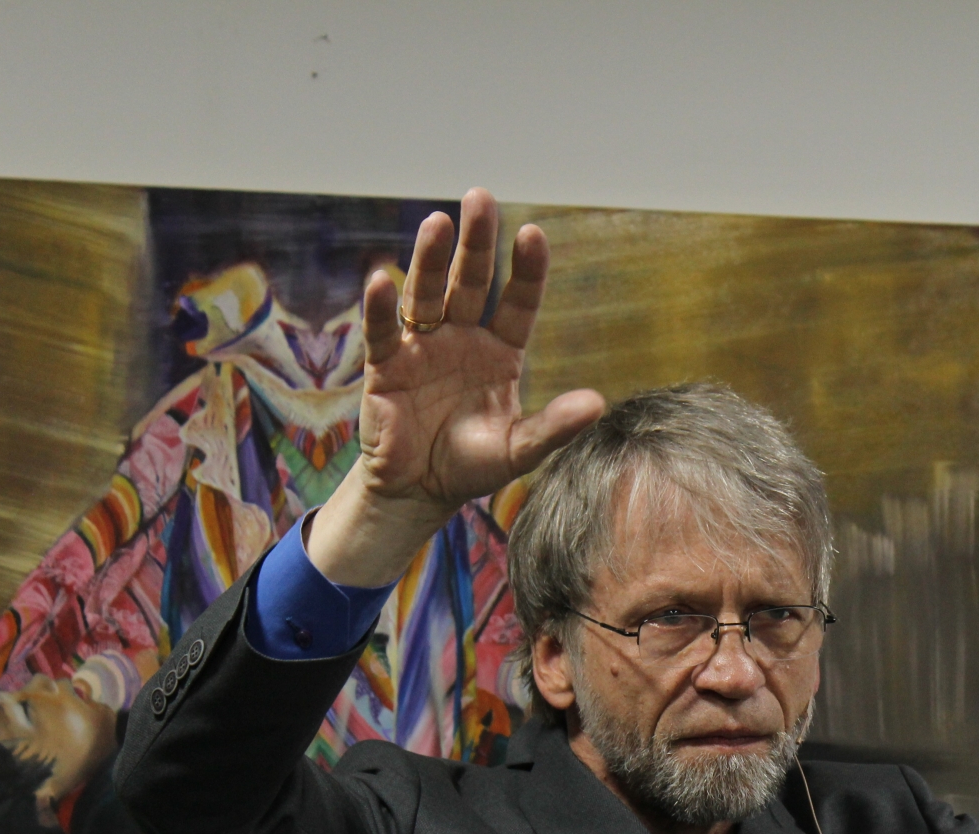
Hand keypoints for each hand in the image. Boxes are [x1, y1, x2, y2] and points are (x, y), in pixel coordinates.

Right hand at [310, 188, 605, 586]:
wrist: (418, 490)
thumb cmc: (471, 464)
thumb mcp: (518, 449)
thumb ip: (554, 426)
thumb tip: (597, 403)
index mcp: (500, 351)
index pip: (518, 301)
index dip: (526, 270)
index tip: (533, 233)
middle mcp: (462, 338)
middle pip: (470, 281)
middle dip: (476, 242)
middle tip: (480, 198)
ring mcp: (423, 346)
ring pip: (427, 293)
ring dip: (430, 259)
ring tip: (437, 223)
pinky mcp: (386, 364)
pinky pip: (383, 330)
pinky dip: (381, 306)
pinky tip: (381, 278)